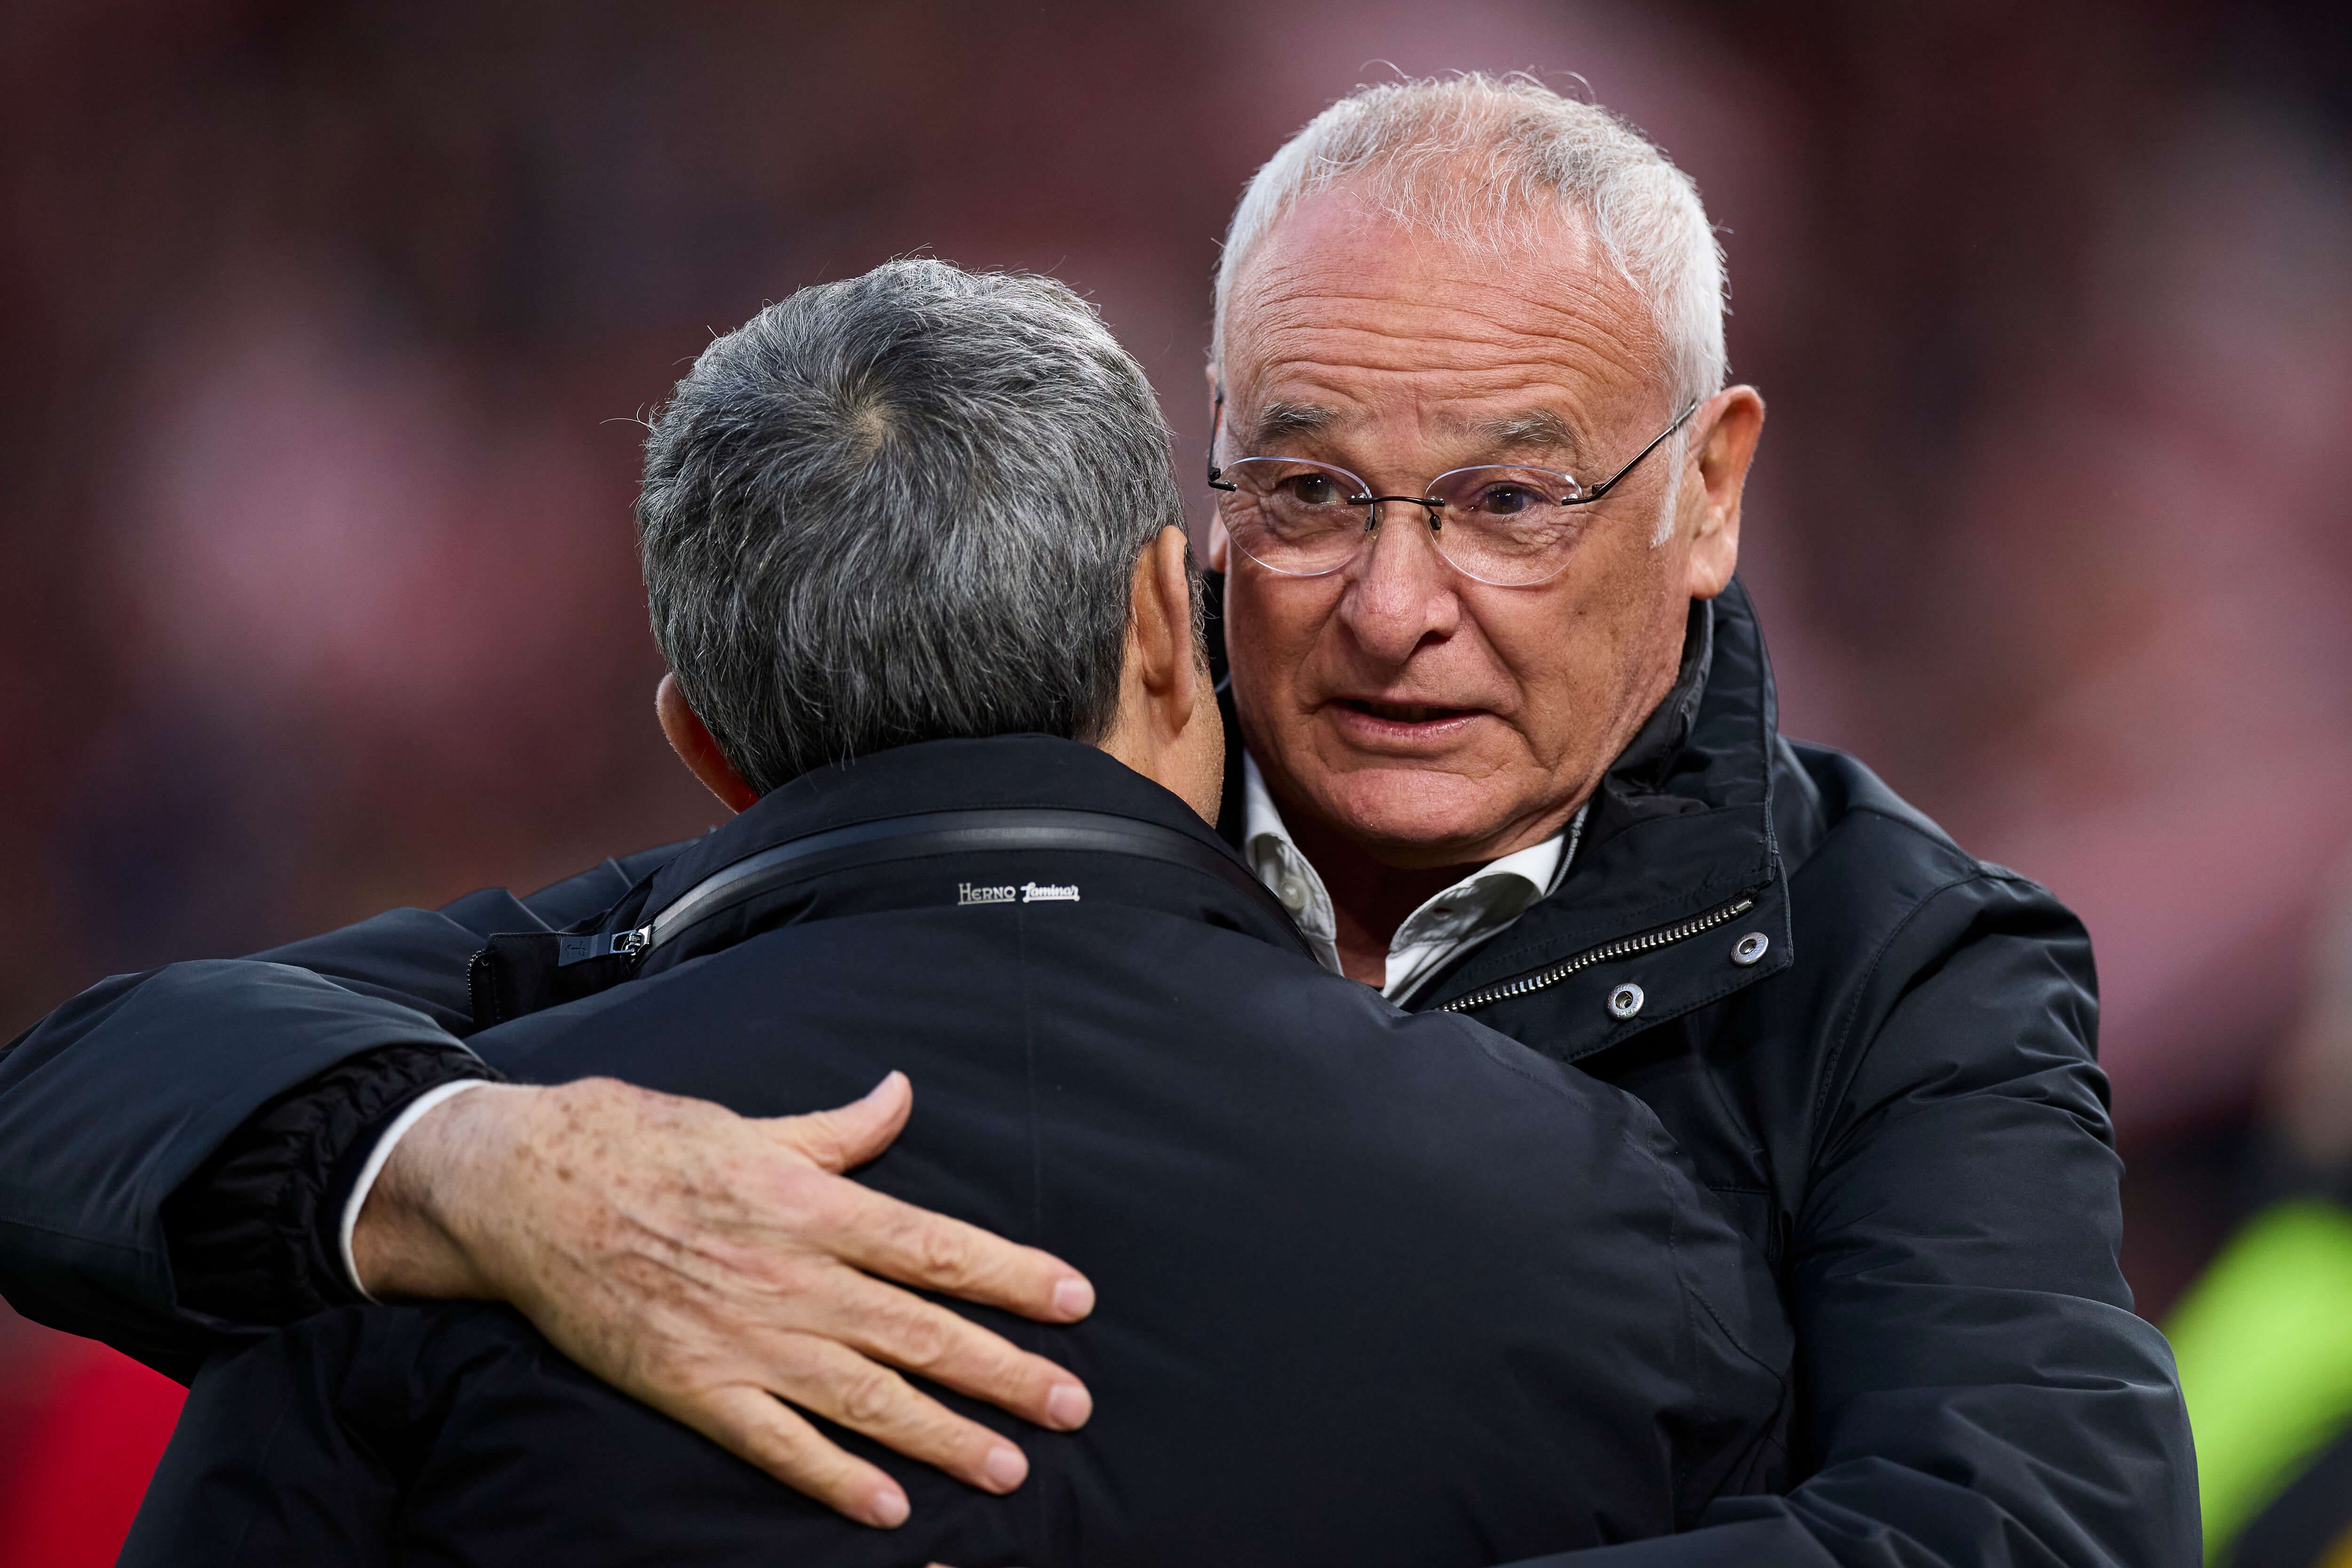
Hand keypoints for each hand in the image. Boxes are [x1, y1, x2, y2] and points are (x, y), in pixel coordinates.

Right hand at [351, 1071, 1093, 1527]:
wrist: (527, 1187)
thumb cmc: (639, 1142)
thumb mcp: (750, 1124)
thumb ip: (837, 1130)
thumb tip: (901, 1095)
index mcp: (813, 1205)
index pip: (937, 1247)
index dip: (1012, 1276)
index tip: (1075, 1301)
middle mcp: (794, 1276)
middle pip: (921, 1330)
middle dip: (1004, 1372)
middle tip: (1071, 1407)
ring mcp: (744, 1338)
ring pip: (866, 1396)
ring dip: (942, 1435)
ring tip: (1008, 1468)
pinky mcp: (693, 1386)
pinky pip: (778, 1443)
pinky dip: (835, 1477)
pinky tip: (890, 1507)